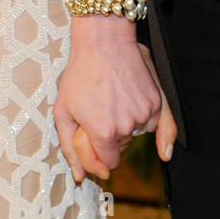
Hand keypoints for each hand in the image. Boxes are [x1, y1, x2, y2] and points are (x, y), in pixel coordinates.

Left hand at [54, 15, 162, 181]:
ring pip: (135, 135)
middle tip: (99, 110)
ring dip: (125, 125)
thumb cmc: (80, 74)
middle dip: (110, 136)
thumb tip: (80, 177)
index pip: (108, 162)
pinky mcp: (156, 102)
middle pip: (121, 148)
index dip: (98, 151)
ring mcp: (144, 114)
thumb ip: (70, 149)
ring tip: (112, 99)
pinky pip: (150, 122)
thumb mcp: (63, 111)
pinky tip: (130, 102)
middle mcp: (127, 127)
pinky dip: (140, 115)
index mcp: (103, 132)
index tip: (92, 137)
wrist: (104, 41)